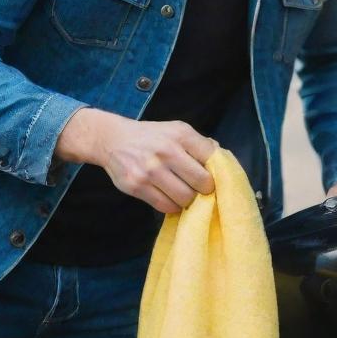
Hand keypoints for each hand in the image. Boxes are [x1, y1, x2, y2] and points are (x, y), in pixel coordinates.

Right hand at [57, 109, 215, 213]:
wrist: (113, 139)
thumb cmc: (152, 137)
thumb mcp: (177, 131)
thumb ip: (200, 145)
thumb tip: (224, 161)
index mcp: (181, 134)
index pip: (213, 159)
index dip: (217, 171)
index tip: (213, 176)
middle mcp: (167, 151)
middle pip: (202, 183)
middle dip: (204, 189)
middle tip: (199, 189)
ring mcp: (150, 170)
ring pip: (185, 198)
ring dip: (188, 200)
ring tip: (184, 193)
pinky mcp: (137, 186)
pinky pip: (166, 206)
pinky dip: (173, 206)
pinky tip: (170, 198)